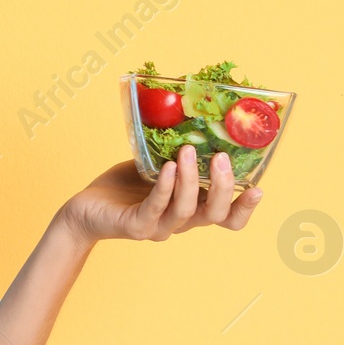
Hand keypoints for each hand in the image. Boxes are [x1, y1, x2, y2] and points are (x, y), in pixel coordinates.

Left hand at [56, 144, 264, 247]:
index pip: (227, 219)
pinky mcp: (135, 225)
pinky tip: (168, 168)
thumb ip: (177, 153)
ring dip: (190, 179)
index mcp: (190, 209)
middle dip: (224, 187)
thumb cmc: (123, 186)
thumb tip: (197, 117)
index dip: (245, 208)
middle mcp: (179, 222)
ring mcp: (158, 226)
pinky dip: (165, 187)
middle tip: (222, 158)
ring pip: (186, 210)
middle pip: (215, 215)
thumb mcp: (156, 165)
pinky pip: (155, 207)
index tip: (258, 188)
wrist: (85, 209)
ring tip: (188, 151)